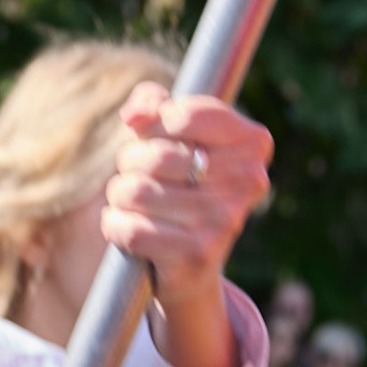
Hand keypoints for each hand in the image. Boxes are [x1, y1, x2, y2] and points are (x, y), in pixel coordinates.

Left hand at [103, 87, 273, 366]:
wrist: (192, 262)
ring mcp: (224, 220)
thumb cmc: (178, 182)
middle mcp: (247, 181)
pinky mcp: (197, 255)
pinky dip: (116, 226)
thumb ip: (152, 104)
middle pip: (156, 157)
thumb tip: (134, 116)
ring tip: (135, 204)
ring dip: (120, 196)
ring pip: (136, 192)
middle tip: (141, 175)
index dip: (155, 124)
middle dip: (131, 162)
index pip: (183, 116)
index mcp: (251, 143)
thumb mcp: (171, 134)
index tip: (156, 137)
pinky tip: (130, 229)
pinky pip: (130, 230)